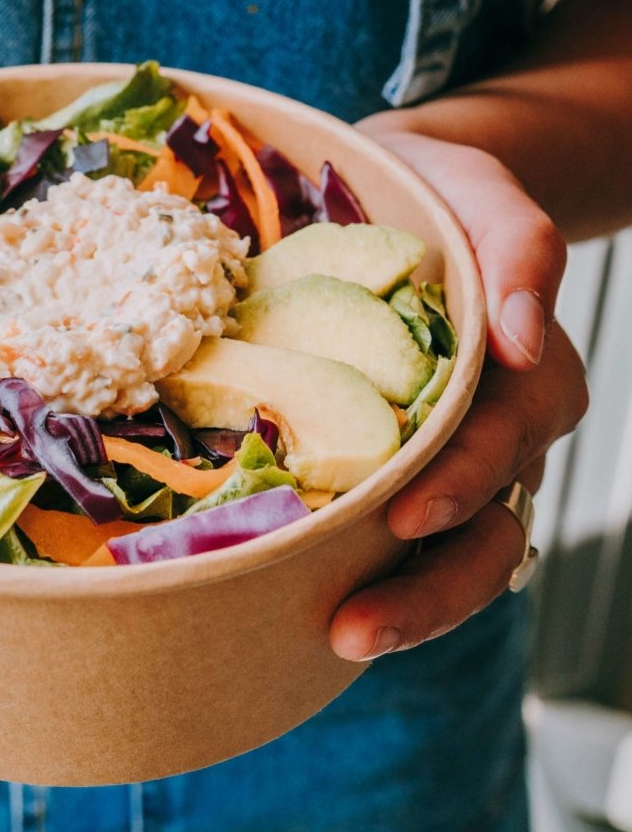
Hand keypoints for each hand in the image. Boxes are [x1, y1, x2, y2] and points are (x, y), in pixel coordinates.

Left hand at [328, 126, 588, 661]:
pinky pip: (392, 538)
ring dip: (400, 605)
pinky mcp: (397, 467)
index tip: (401, 519)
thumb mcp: (487, 198)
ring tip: (334, 636)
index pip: (499, 452)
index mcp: (526, 384)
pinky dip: (362, 571)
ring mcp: (449, 464)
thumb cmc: (445, 197)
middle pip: (484, 536)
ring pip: (445, 558)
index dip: (457, 490)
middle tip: (353, 630)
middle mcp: (496, 438)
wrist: (411, 195)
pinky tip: (303, 597)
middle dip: (427, 591)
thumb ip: (522, 254)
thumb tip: (529, 342)